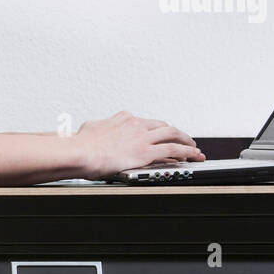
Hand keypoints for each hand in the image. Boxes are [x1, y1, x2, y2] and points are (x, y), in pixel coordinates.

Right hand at [73, 110, 204, 178]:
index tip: (160, 136)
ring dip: (186, 141)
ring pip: (173, 135)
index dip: (156, 130)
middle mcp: (136, 124)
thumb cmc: (80, 144)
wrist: (79, 152)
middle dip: (176, 133)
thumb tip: (95, 128)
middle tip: (183, 139)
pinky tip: (192, 155)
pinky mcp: (146, 152)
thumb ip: (99, 127)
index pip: (146, 123)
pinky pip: (173, 150)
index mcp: (124, 118)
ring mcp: (142, 137)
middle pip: (163, 126)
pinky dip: (186, 152)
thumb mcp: (90, 128)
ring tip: (193, 148)